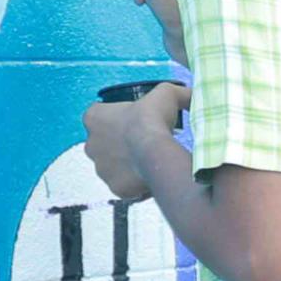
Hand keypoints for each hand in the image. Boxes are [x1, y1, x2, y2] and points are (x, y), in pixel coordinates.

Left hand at [82, 79, 185, 193]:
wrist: (155, 151)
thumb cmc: (152, 119)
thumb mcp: (166, 94)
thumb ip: (175, 93)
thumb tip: (190, 95)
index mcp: (93, 118)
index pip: (99, 115)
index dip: (116, 118)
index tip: (133, 122)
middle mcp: (91, 144)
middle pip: (103, 143)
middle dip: (119, 144)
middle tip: (141, 143)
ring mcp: (101, 169)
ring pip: (113, 167)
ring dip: (127, 164)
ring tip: (148, 161)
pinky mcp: (115, 187)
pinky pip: (125, 185)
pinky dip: (136, 183)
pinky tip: (150, 177)